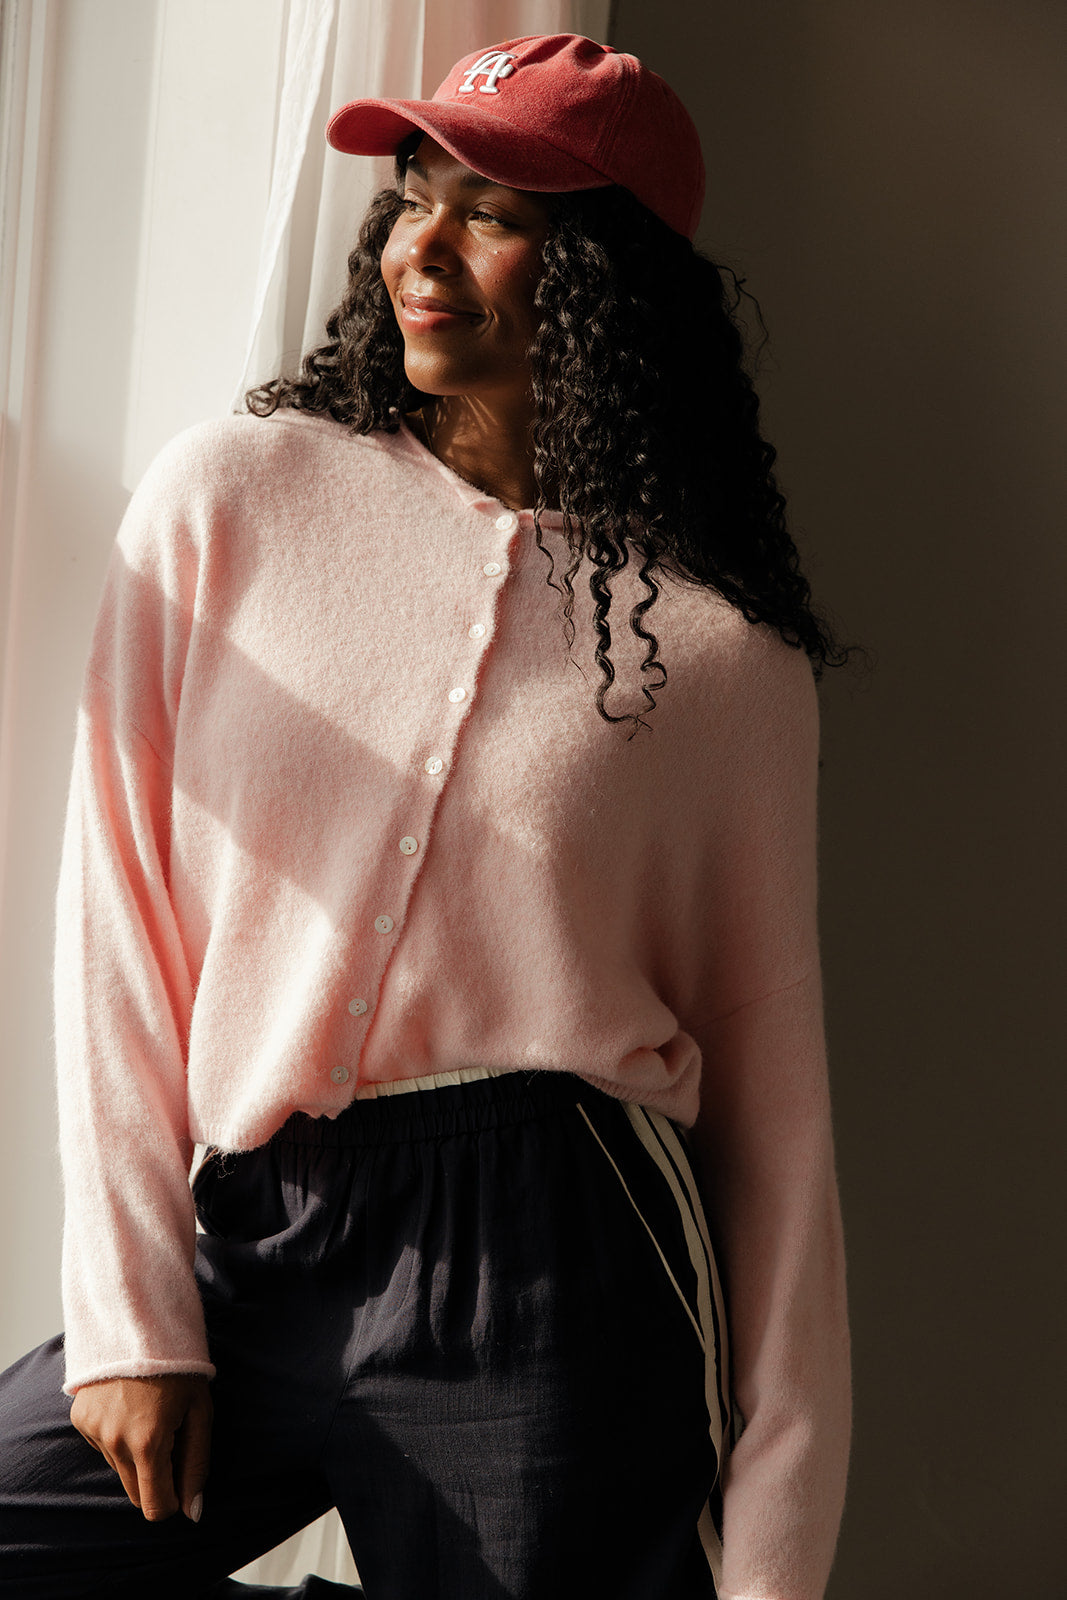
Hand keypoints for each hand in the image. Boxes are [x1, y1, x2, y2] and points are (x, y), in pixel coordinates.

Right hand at [70, 1373, 211, 1521]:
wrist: (138, 1322)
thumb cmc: (180, 1368)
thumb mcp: (201, 1412)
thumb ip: (197, 1465)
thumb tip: (193, 1512)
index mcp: (148, 1443)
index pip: (155, 1507)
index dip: (173, 1499)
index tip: (181, 1477)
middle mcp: (115, 1443)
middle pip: (135, 1493)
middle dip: (156, 1477)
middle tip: (171, 1437)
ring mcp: (93, 1431)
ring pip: (120, 1469)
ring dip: (136, 1455)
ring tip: (150, 1414)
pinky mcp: (80, 1419)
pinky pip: (103, 1447)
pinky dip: (117, 1436)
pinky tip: (129, 1405)